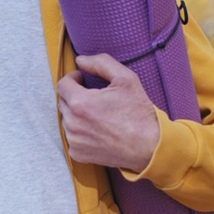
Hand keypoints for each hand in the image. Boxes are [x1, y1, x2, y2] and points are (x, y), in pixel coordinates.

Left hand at [55, 53, 159, 171]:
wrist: (150, 146)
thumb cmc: (139, 112)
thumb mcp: (125, 79)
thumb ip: (100, 63)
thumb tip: (80, 60)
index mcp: (80, 103)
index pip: (63, 84)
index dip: (73, 79)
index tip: (83, 80)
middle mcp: (73, 123)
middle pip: (63, 101)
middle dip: (75, 96)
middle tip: (95, 98)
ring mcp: (74, 140)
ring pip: (67, 119)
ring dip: (77, 114)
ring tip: (98, 115)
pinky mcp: (78, 154)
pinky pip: (72, 137)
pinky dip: (80, 132)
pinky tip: (97, 130)